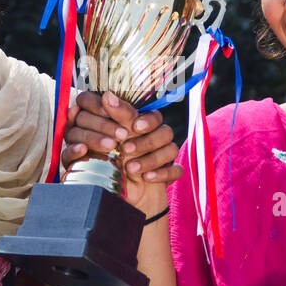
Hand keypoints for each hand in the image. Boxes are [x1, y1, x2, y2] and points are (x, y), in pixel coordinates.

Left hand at [61, 90, 182, 210]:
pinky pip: (177, 171)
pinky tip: (147, 178)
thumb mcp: (111, 137)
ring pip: (172, 150)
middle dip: (146, 142)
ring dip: (151, 159)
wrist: (115, 189)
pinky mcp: (170, 173)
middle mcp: (158, 137)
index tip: (135, 126)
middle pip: (166, 132)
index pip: (155, 117)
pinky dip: (163, 174)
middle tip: (126, 150)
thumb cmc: (111, 157)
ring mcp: (166, 156)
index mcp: (145, 126)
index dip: (148, 121)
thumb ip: (114, 117)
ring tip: (130, 168)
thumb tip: (108, 95)